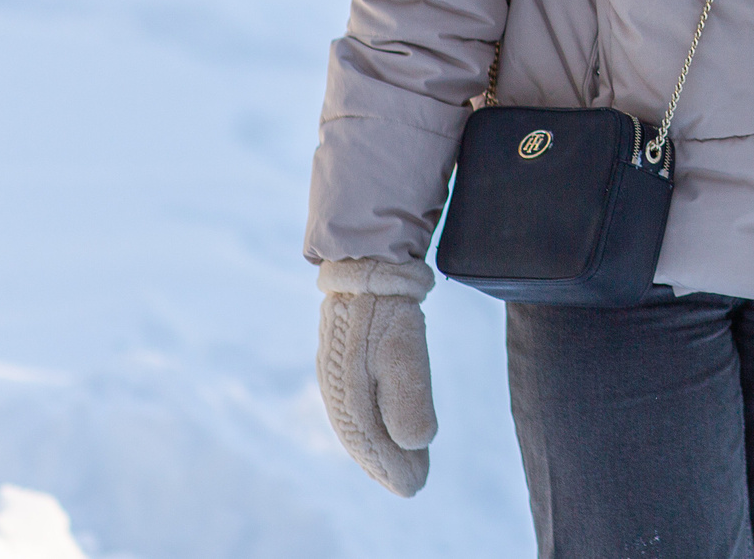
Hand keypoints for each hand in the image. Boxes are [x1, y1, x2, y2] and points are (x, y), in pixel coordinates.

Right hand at [315, 259, 437, 495]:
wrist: (366, 267)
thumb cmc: (386, 309)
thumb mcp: (404, 350)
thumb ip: (409, 396)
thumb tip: (418, 443)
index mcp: (347, 393)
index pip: (369, 442)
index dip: (391, 467)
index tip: (416, 487)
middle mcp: (335, 390)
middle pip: (361, 438)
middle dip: (385, 464)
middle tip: (414, 485)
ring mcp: (336, 376)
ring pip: (356, 424)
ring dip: (378, 448)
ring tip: (403, 468)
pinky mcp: (342, 363)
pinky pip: (354, 407)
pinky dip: (369, 426)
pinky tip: (385, 432)